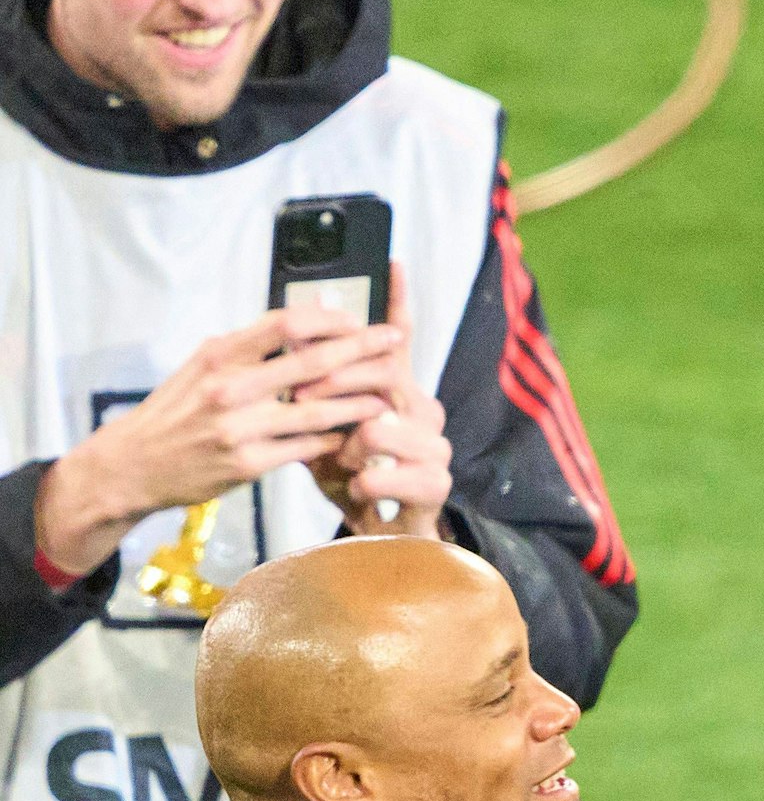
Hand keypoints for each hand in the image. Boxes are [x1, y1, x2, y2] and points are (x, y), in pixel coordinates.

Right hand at [35, 307, 400, 574]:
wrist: (134, 463)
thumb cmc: (178, 410)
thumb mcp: (204, 366)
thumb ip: (252, 345)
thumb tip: (308, 313)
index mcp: (219, 354)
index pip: (285, 323)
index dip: (329, 320)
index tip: (358, 319)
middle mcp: (229, 387)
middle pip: (311, 362)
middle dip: (361, 351)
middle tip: (394, 343)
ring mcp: (239, 427)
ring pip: (316, 410)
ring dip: (358, 402)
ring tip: (388, 395)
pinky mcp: (248, 464)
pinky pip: (304, 448)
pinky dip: (333, 440)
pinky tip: (355, 434)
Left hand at [299, 265, 452, 538]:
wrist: (382, 538)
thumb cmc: (350, 480)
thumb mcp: (325, 429)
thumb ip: (316, 388)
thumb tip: (291, 338)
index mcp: (397, 392)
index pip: (400, 339)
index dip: (399, 301)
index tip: (392, 261)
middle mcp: (423, 411)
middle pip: (385, 375)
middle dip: (339, 383)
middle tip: (304, 397)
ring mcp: (434, 447)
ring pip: (386, 426)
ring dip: (352, 446)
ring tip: (343, 461)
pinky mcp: (436, 485)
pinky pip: (395, 474)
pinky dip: (368, 483)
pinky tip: (361, 489)